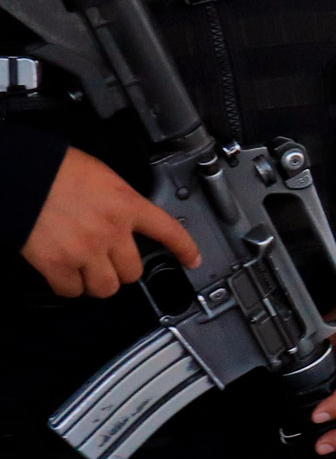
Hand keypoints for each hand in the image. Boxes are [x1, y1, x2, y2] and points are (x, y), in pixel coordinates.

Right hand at [19, 147, 201, 298]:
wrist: (20, 173)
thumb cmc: (54, 167)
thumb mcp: (102, 176)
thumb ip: (117, 200)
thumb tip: (120, 214)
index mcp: (126, 204)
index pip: (168, 231)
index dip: (185, 249)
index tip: (192, 260)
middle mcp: (111, 231)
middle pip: (133, 271)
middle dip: (122, 270)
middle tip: (110, 262)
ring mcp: (85, 250)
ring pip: (106, 287)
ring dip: (97, 283)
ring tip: (87, 271)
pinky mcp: (57, 264)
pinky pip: (71, 291)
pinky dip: (68, 287)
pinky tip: (64, 275)